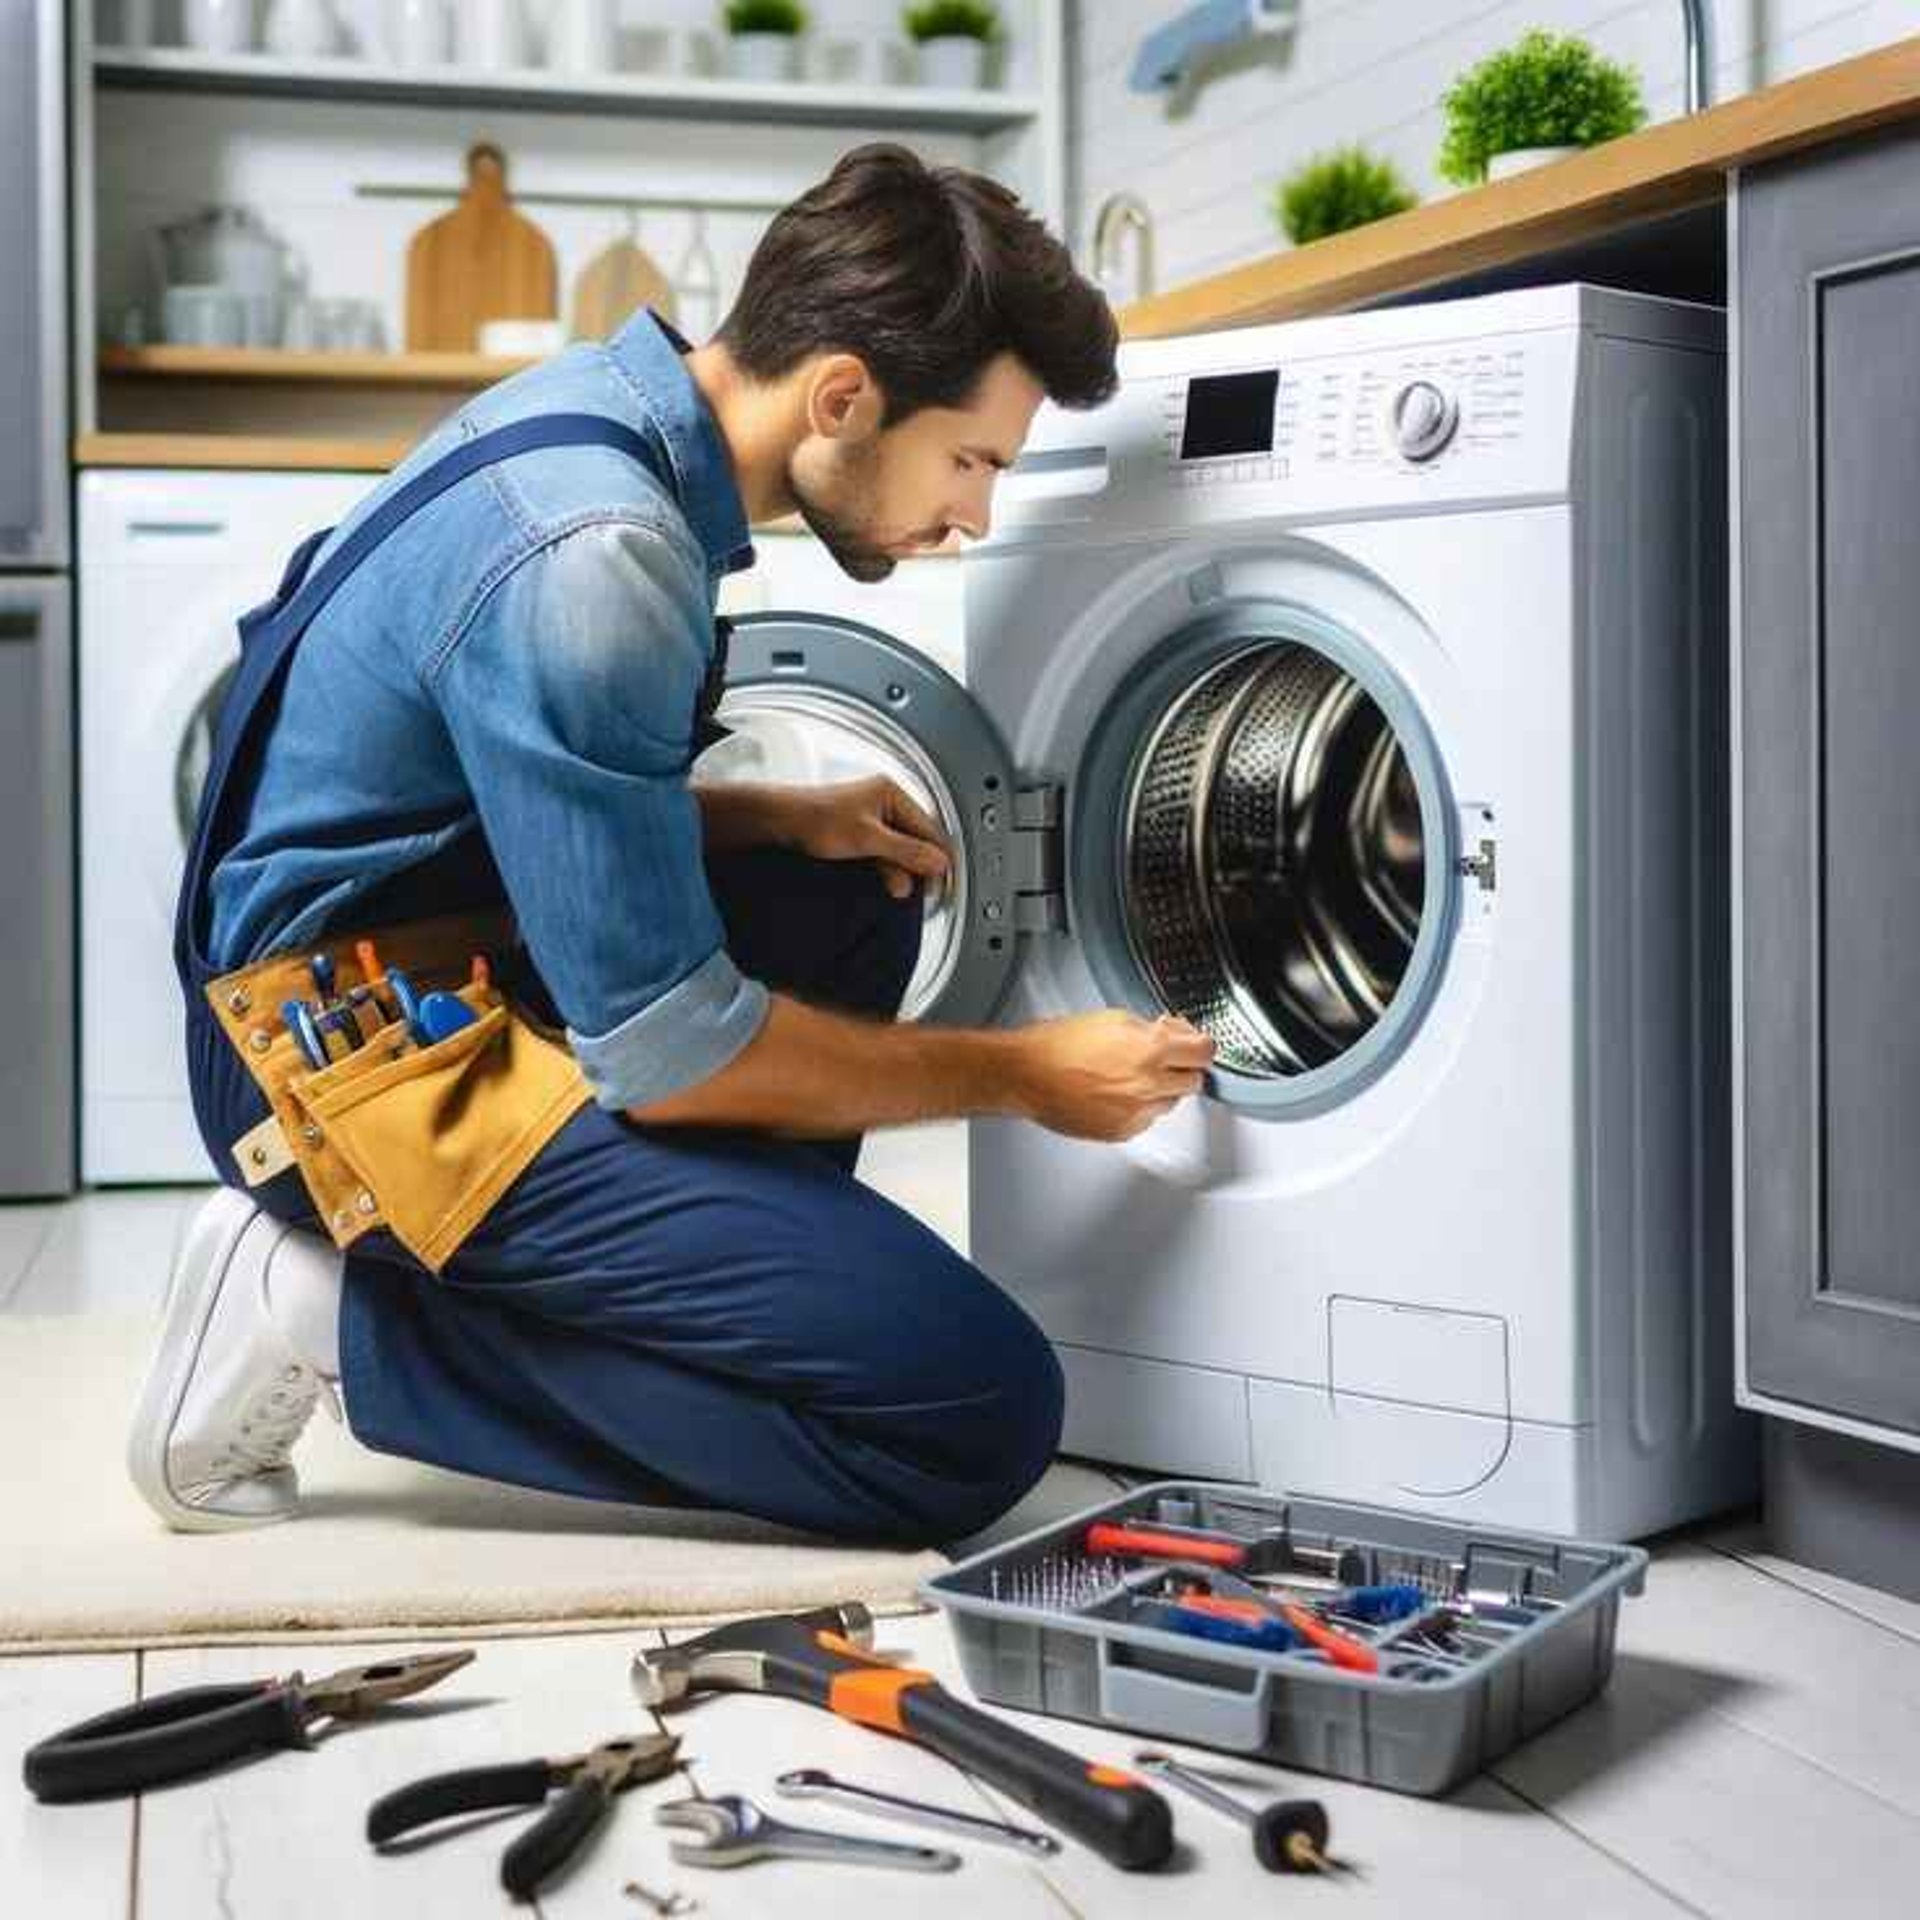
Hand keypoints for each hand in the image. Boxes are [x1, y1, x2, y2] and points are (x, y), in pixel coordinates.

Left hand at [784, 776, 952, 900]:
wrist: (781, 821)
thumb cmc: (816, 819)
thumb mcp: (868, 839)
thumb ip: (907, 852)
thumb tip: (939, 862)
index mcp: (893, 793)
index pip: (930, 829)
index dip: (939, 858)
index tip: (943, 883)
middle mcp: (886, 801)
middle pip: (918, 839)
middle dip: (921, 867)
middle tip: (924, 892)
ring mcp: (874, 816)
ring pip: (902, 848)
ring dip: (903, 870)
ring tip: (901, 891)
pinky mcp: (861, 830)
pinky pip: (886, 851)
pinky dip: (889, 868)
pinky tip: (890, 883)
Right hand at [1010, 1010, 1215, 1141]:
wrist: (1025, 1074)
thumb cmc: (1057, 1044)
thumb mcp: (1113, 1019)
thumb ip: (1152, 1030)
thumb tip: (1173, 1035)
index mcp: (1150, 1050)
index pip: (1204, 1052)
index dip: (1199, 1045)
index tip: (1195, 1045)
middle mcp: (1148, 1085)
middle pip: (1192, 1082)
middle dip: (1180, 1068)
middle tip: (1162, 1059)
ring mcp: (1136, 1112)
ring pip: (1169, 1104)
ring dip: (1159, 1090)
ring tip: (1128, 1076)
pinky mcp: (1121, 1131)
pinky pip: (1145, 1120)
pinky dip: (1137, 1109)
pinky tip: (1113, 1093)